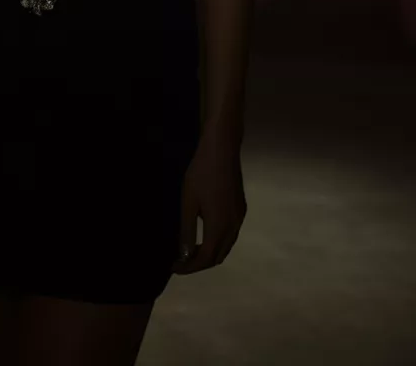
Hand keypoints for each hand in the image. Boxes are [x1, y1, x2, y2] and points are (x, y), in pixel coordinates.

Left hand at [171, 129, 246, 274]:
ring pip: (226, 246)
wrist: (222, 149)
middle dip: (200, 263)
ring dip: (210, 253)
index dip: (190, 267)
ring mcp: (239, 217)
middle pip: (218, 256)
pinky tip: (205, 234)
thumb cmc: (201, 174)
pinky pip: (230, 235)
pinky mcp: (241, 208)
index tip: (174, 267)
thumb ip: (187, 231)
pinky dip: (218, 242)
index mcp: (220, 227)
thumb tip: (185, 255)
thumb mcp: (188, 203)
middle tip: (181, 261)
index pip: (206, 258)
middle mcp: (234, 227)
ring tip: (190, 250)